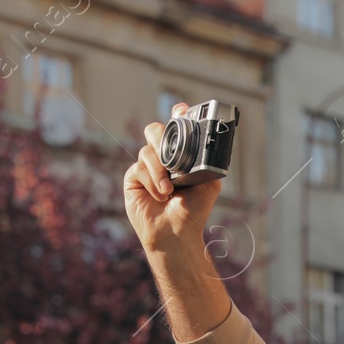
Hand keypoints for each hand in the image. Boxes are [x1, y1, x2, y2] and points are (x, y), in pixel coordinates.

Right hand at [123, 101, 223, 257]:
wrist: (176, 233)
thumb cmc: (193, 211)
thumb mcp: (208, 185)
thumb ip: (209, 163)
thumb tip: (209, 146)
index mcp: (181, 154)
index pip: (176, 126)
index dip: (178, 114)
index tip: (181, 110)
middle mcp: (162, 157)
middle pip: (155, 130)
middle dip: (163, 140)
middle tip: (173, 160)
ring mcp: (147, 166)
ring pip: (147, 150)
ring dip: (160, 170)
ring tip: (169, 190)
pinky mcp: (133, 178)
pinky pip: (139, 168)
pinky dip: (152, 181)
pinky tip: (160, 196)